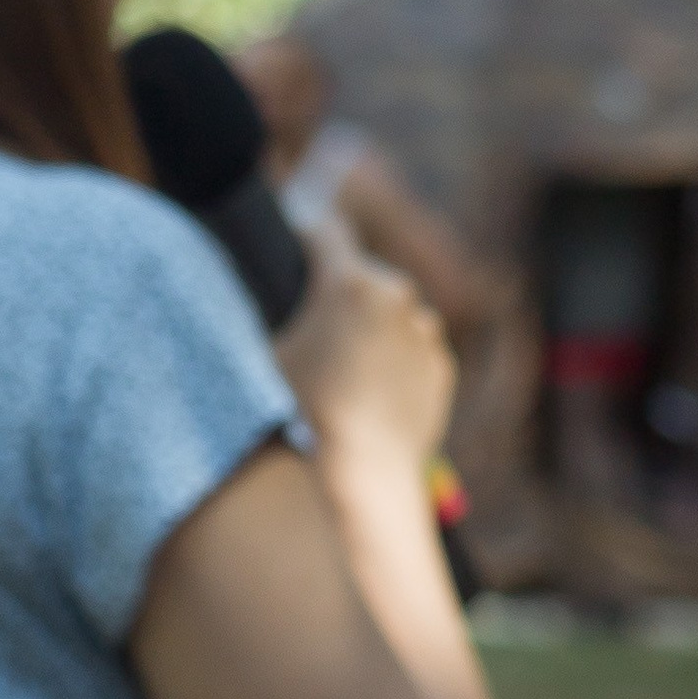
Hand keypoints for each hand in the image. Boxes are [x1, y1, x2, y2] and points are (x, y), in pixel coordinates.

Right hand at [274, 219, 456, 466]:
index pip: (325, 232)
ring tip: (347, 372)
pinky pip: (413, 352)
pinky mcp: (441, 365)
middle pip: (362, 277)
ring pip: (392, 316)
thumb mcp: (272, 356)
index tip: (296, 241)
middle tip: (319, 329)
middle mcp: (396, 294)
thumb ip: (268, 316)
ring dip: (372, 330)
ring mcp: (425, 330)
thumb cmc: (310, 411)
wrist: (367, 466)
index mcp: (350, 281)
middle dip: (342, 295)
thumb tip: (257, 297)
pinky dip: (395, 364)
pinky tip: (372, 394)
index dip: (306, 235)